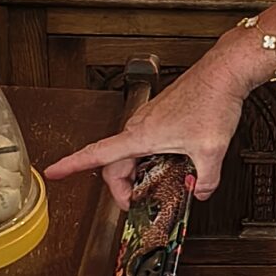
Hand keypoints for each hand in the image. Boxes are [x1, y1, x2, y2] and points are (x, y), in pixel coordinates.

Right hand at [43, 48, 247, 206]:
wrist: (222, 73)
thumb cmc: (211, 100)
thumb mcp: (212, 152)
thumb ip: (206, 180)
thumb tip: (201, 192)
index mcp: (141, 135)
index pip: (96, 154)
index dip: (71, 165)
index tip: (54, 172)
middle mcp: (139, 125)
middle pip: (114, 162)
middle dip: (120, 186)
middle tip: (135, 202)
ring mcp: (149, 119)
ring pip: (130, 151)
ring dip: (136, 171)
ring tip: (155, 184)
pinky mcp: (160, 114)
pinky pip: (143, 140)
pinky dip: (148, 156)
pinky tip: (169, 162)